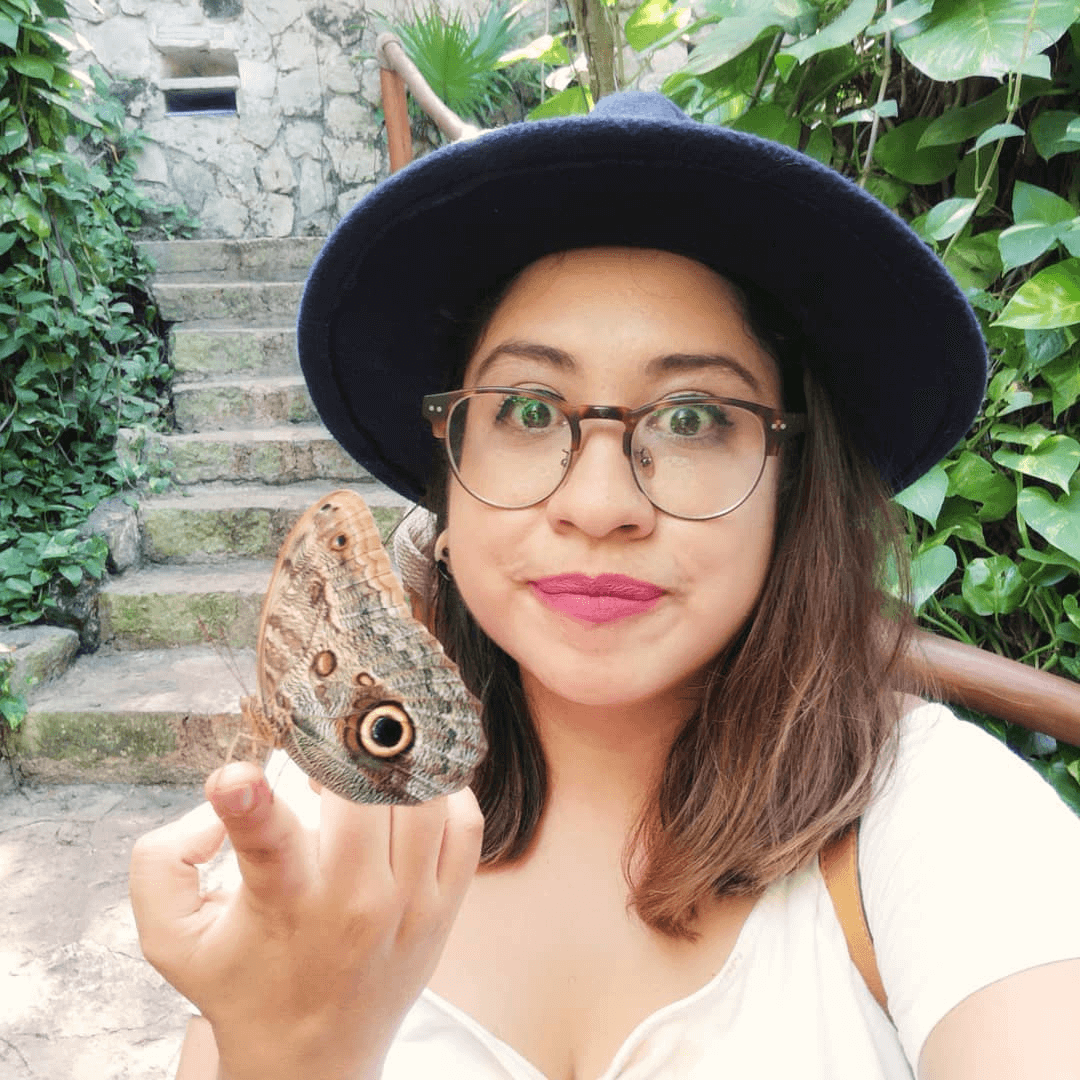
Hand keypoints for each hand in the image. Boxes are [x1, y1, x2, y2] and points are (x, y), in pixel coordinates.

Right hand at [129, 761, 482, 1079]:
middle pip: (362, 795)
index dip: (248, 803)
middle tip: (320, 740)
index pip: (267, 843)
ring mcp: (410, 903)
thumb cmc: (240, 981)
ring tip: (360, 765)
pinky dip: (443, 789)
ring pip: (421, 797)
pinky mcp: (446, 906)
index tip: (237, 775)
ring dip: (391, 764)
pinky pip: (464, 821)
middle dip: (338, 749)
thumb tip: (222, 794)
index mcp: (283, 905)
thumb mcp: (171, 937)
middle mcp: (354, 903)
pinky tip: (409, 786)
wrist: (309, 1057)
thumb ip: (164, 859)